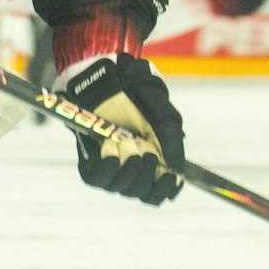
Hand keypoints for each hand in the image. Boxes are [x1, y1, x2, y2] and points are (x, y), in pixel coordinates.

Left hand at [61, 53, 183, 204]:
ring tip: (129, 147)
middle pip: (142, 192)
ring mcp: (112, 163)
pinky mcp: (91, 158)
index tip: (168, 177)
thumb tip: (178, 168)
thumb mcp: (162, 111)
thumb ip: (172, 138)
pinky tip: (111, 152)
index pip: (160, 190)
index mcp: (154, 157)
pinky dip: (106, 170)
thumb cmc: (137, 90)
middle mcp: (132, 165)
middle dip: (146, 176)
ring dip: (129, 171)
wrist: (106, 76)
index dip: (165, 190)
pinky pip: (96, 179)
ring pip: (121, 188)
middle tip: (147, 153)